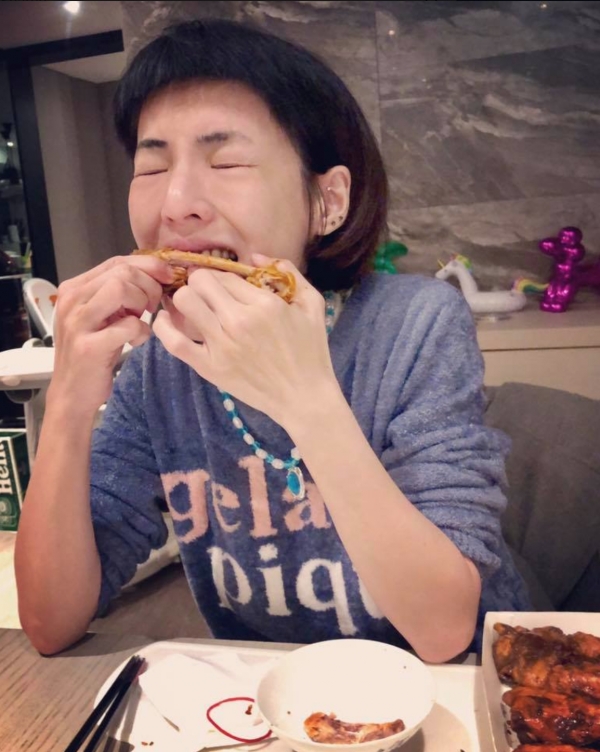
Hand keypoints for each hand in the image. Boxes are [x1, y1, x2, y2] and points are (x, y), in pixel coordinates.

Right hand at [49, 255, 173, 418]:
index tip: (167, 278)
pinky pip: (128, 325)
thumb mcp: (102, 316)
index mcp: (74, 289)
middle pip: (122, 271)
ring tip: (142, 320)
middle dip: (149, 286)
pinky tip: (136, 341)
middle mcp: (72, 300)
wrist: (72, 394)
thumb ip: (120, 294)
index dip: (148, 266)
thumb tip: (156, 274)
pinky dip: (141, 332)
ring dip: (143, 303)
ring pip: (121, 288)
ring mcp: (78, 322)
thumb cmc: (94, 353)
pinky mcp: (89, 346)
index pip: (117, 261)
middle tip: (153, 307)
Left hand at [152, 254, 337, 426]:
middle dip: (202, 283)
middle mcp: (238, 321)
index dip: (223, 275)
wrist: (304, 397)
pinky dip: (163, 326)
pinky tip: (165, 319)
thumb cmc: (311, 351)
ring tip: (193, 306)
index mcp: (264, 304)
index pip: (227, 275)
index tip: (224, 284)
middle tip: (208, 293)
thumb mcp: (312, 304)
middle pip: (200, 282)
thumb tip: (256, 256)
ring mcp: (221, 345)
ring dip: (185, 299)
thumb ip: (288, 273)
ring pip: (184, 302)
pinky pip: (173, 341)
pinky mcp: (209, 367)